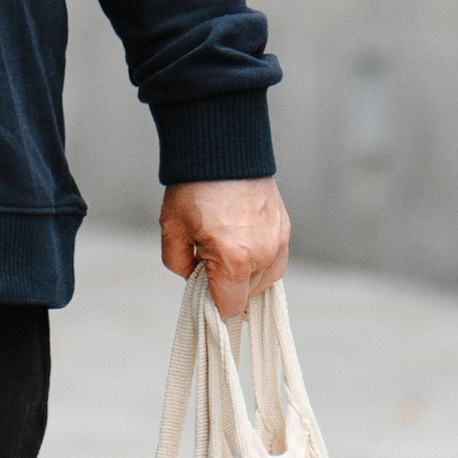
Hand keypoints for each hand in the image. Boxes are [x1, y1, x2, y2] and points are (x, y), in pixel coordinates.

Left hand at [161, 178, 291, 324]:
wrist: (223, 149)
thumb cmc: (194, 188)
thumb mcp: (172, 230)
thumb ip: (179, 265)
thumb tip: (194, 278)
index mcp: (234, 260)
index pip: (230, 308)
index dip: (214, 305)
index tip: (203, 291)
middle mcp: (263, 254)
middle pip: (248, 295)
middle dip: (227, 286)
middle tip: (209, 261)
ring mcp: (278, 241)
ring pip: (265, 280)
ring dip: (246, 275)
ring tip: (226, 250)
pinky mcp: (284, 228)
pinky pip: (275, 259)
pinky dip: (260, 259)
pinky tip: (242, 242)